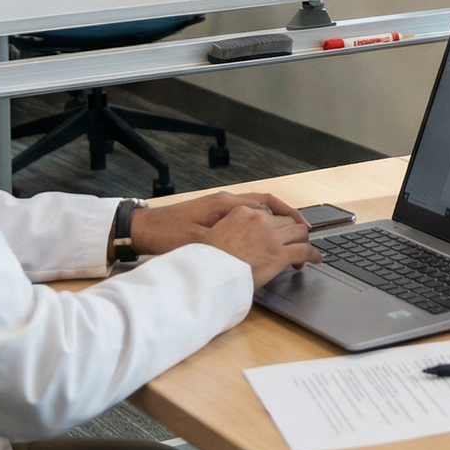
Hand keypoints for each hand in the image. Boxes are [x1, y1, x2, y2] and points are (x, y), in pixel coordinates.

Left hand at [122, 190, 307, 259]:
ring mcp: (221, 205)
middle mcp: (227, 201)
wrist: (143, 228)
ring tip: (292, 234)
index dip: (288, 217)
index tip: (304, 231)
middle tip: (306, 234)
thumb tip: (252, 249)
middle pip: (268, 203)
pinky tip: (266, 235)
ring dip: (277, 219)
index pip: (267, 204)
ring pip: (259, 207)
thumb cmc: (167, 235)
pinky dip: (262, 221)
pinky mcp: (214, 213)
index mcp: (226, 204)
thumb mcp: (196, 243)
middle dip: (289, 217)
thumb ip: (224, 243)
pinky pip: (247, 213)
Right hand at [200, 204, 321, 288]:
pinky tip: (316, 259)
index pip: (270, 214)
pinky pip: (304, 250)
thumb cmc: (207, 261)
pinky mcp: (279, 253)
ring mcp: (271, 236)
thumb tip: (241, 239)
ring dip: (303, 242)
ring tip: (305, 252)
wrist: (206, 274)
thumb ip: (233, 229)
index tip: (281, 231)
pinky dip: (313, 255)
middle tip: (295, 243)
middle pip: (287, 221)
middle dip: (293, 232)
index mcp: (243, 213)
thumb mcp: (216, 234)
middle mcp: (260, 220)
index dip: (278, 225)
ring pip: (299, 232)